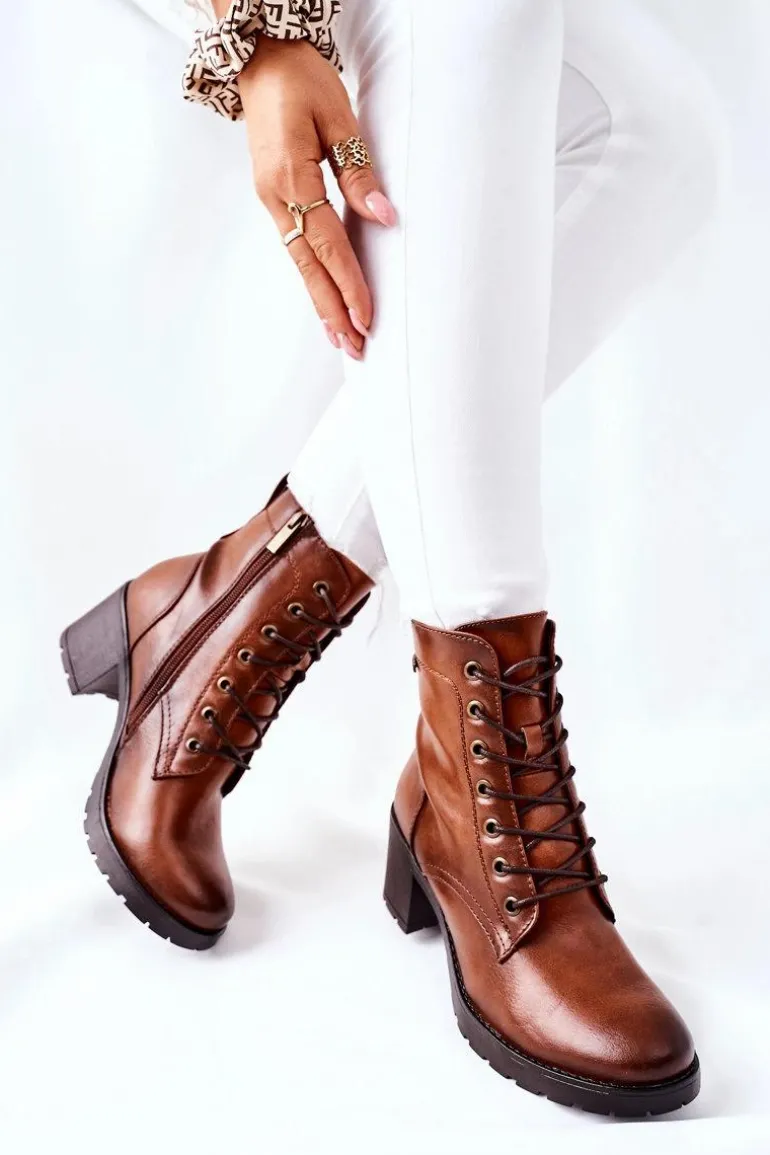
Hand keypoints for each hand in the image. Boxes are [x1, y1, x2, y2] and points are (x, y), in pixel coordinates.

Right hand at [238, 37, 396, 358]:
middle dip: (333, 310)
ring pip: (300, 263)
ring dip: (322, 302)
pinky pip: (296, 248)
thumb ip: (359, 170)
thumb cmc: (299, 79)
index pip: (328, 243)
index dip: (349, 283)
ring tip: (342, 338)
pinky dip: (312, 278)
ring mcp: (271, 200)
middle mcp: (275, 197)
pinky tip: (325, 300)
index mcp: (291, 176)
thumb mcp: (338, 115)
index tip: (367, 317)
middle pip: (309, 267)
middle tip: (355, 348)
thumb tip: (384, 216)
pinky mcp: (274, 198)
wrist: (259, 59)